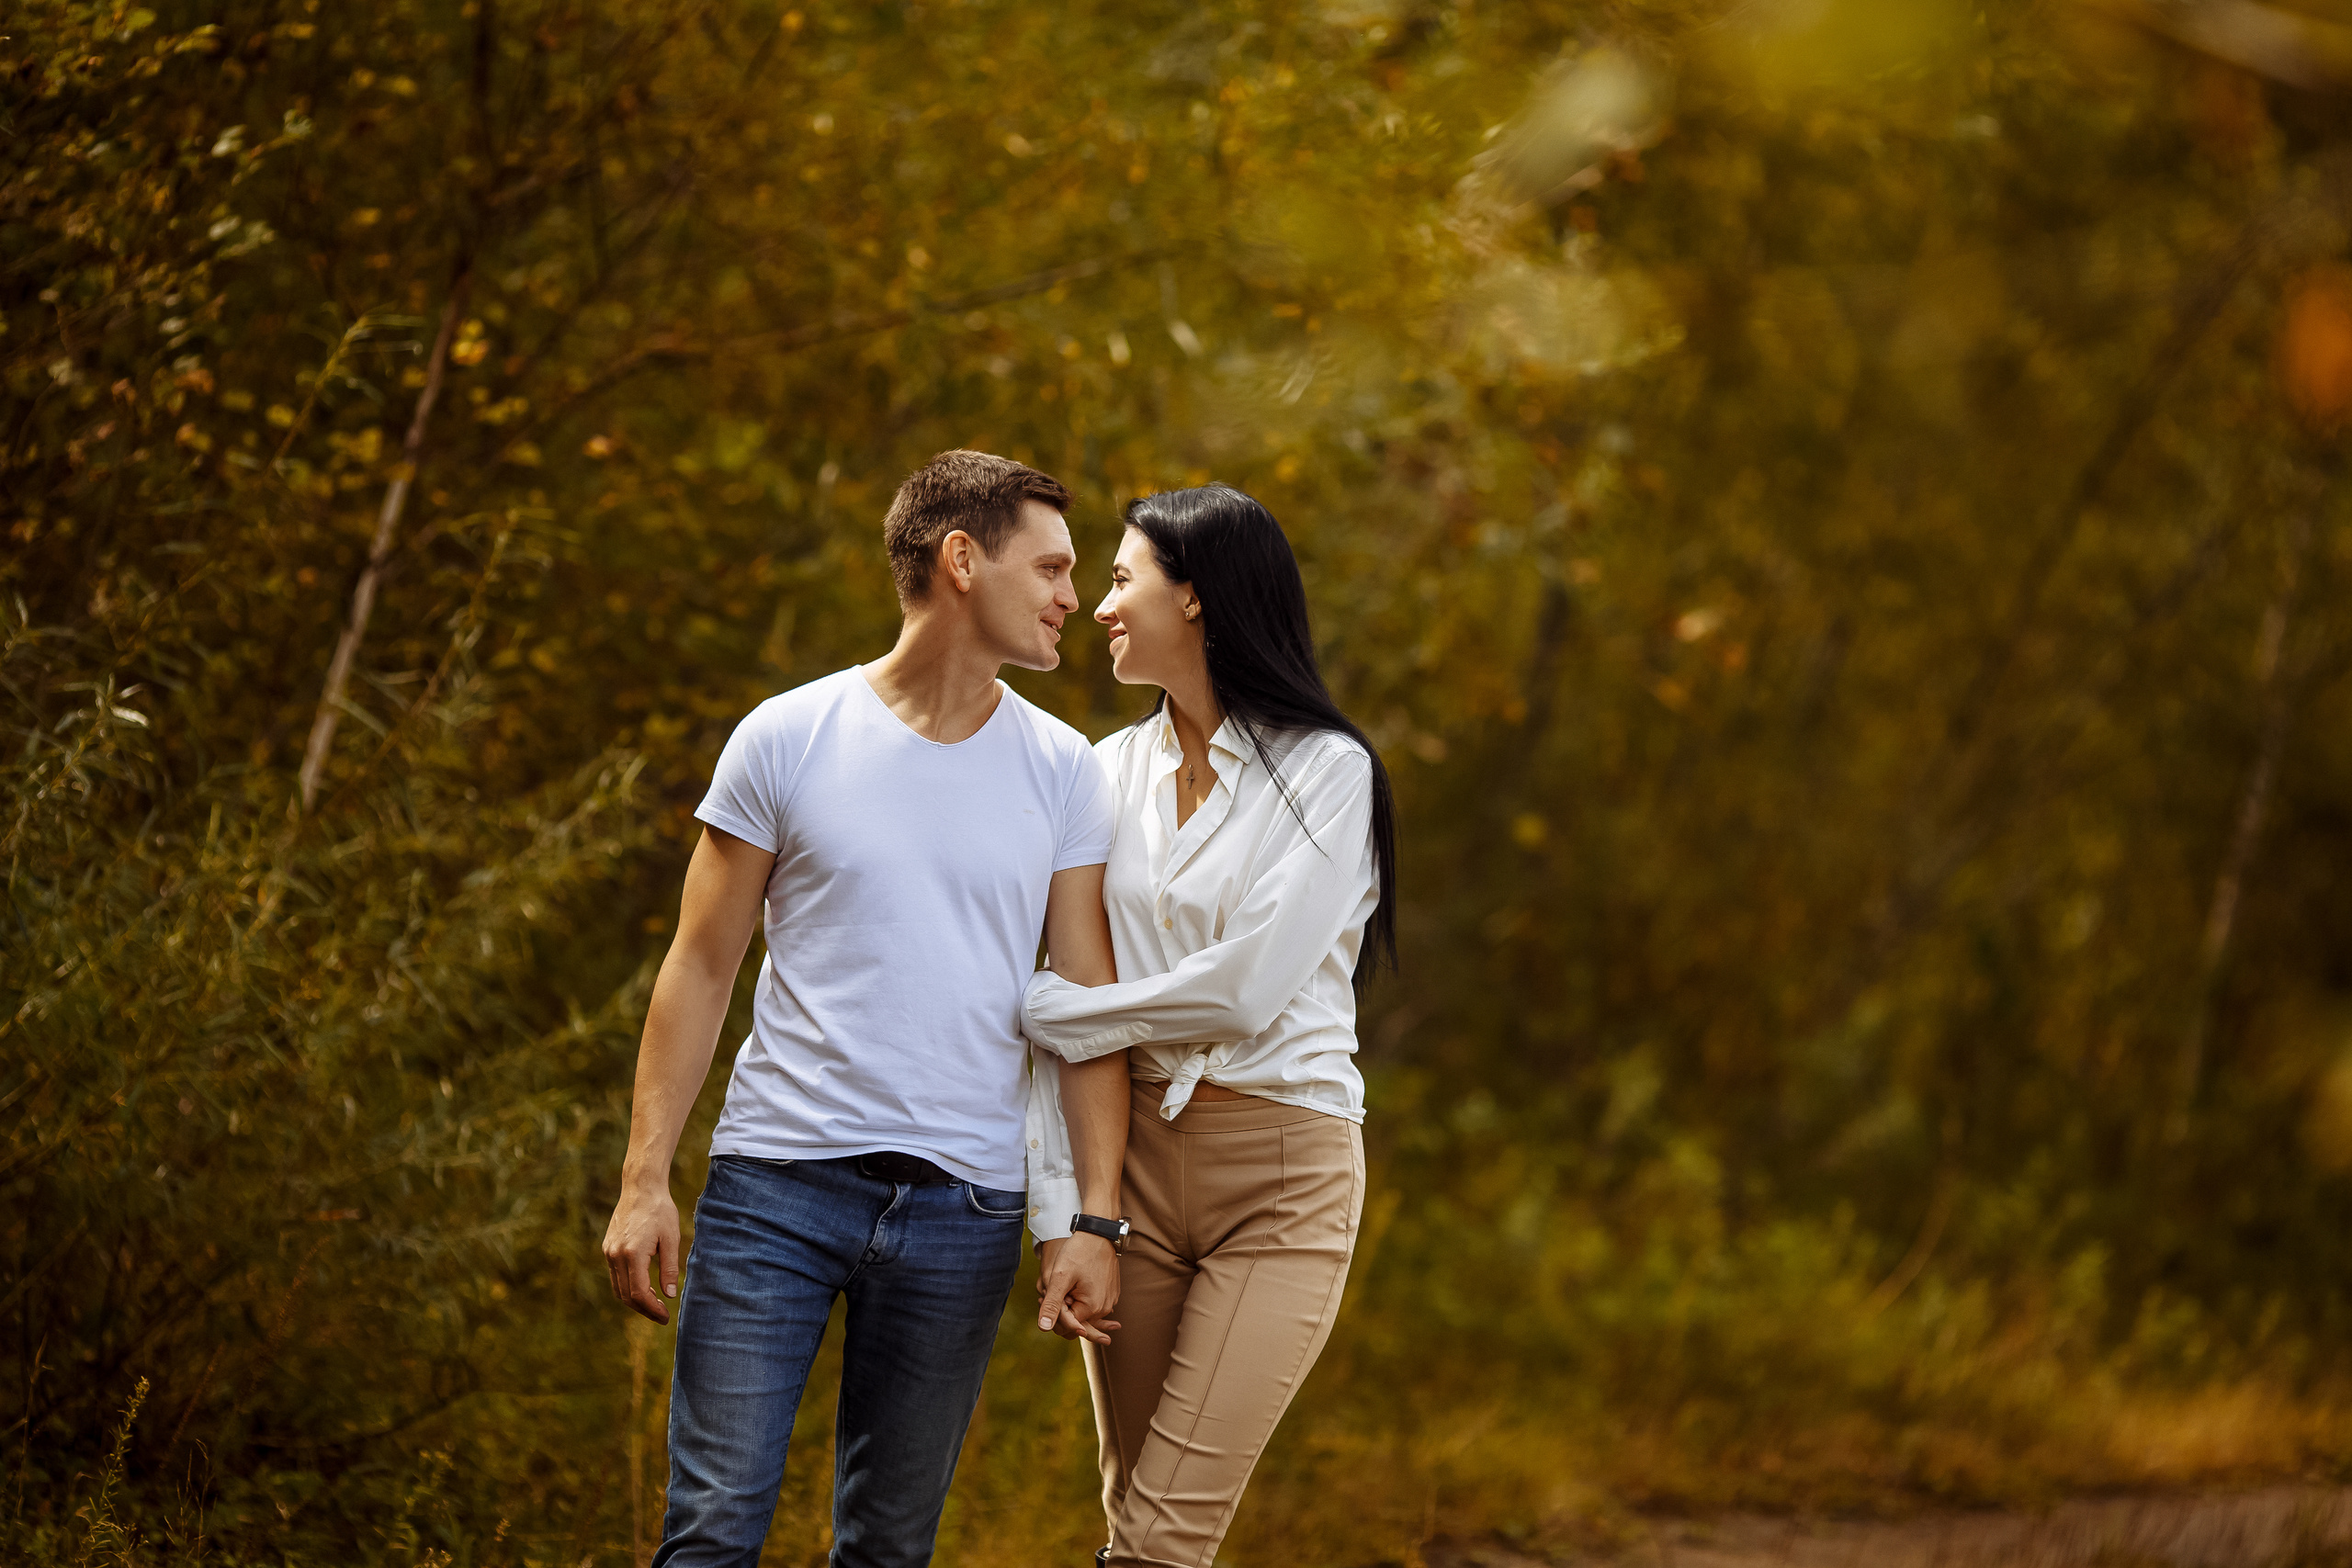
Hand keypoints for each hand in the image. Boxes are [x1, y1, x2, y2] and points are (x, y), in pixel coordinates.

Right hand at [602, 1180, 682, 1324]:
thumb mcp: (671, 1238)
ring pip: (618, 1288)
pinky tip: (644, 1287)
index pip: (638, 1293)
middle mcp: (616, 1255)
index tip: (666, 1316)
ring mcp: (609, 1251)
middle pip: (626, 1295)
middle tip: (662, 1316)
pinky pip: (615, 1276)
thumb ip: (670, 1267)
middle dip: (644, 1309)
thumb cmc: (660, 1210)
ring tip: (655, 1305)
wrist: (641, 1187)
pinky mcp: (608, 1247)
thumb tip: (670, 1295)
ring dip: (635, 1301)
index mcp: (632, 1253)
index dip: (652, 1309)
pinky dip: (627, 1287)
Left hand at [1036, 1233, 1120, 1344]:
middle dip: (1064, 1308)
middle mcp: (1104, 1309)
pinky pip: (1093, 1303)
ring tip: (1065, 1283)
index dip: (1053, 1311)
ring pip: (1084, 1311)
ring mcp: (1110, 1301)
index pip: (1066, 1325)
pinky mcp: (1111, 1293)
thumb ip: (1052, 1305)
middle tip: (1055, 1286)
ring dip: (1072, 1302)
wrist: (1098, 1234)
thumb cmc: (1078, 1252)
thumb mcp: (1060, 1277)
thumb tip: (1044, 1328)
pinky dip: (1082, 1297)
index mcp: (1093, 1308)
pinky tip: (1075, 1283)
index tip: (1046, 1294)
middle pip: (1076, 1319)